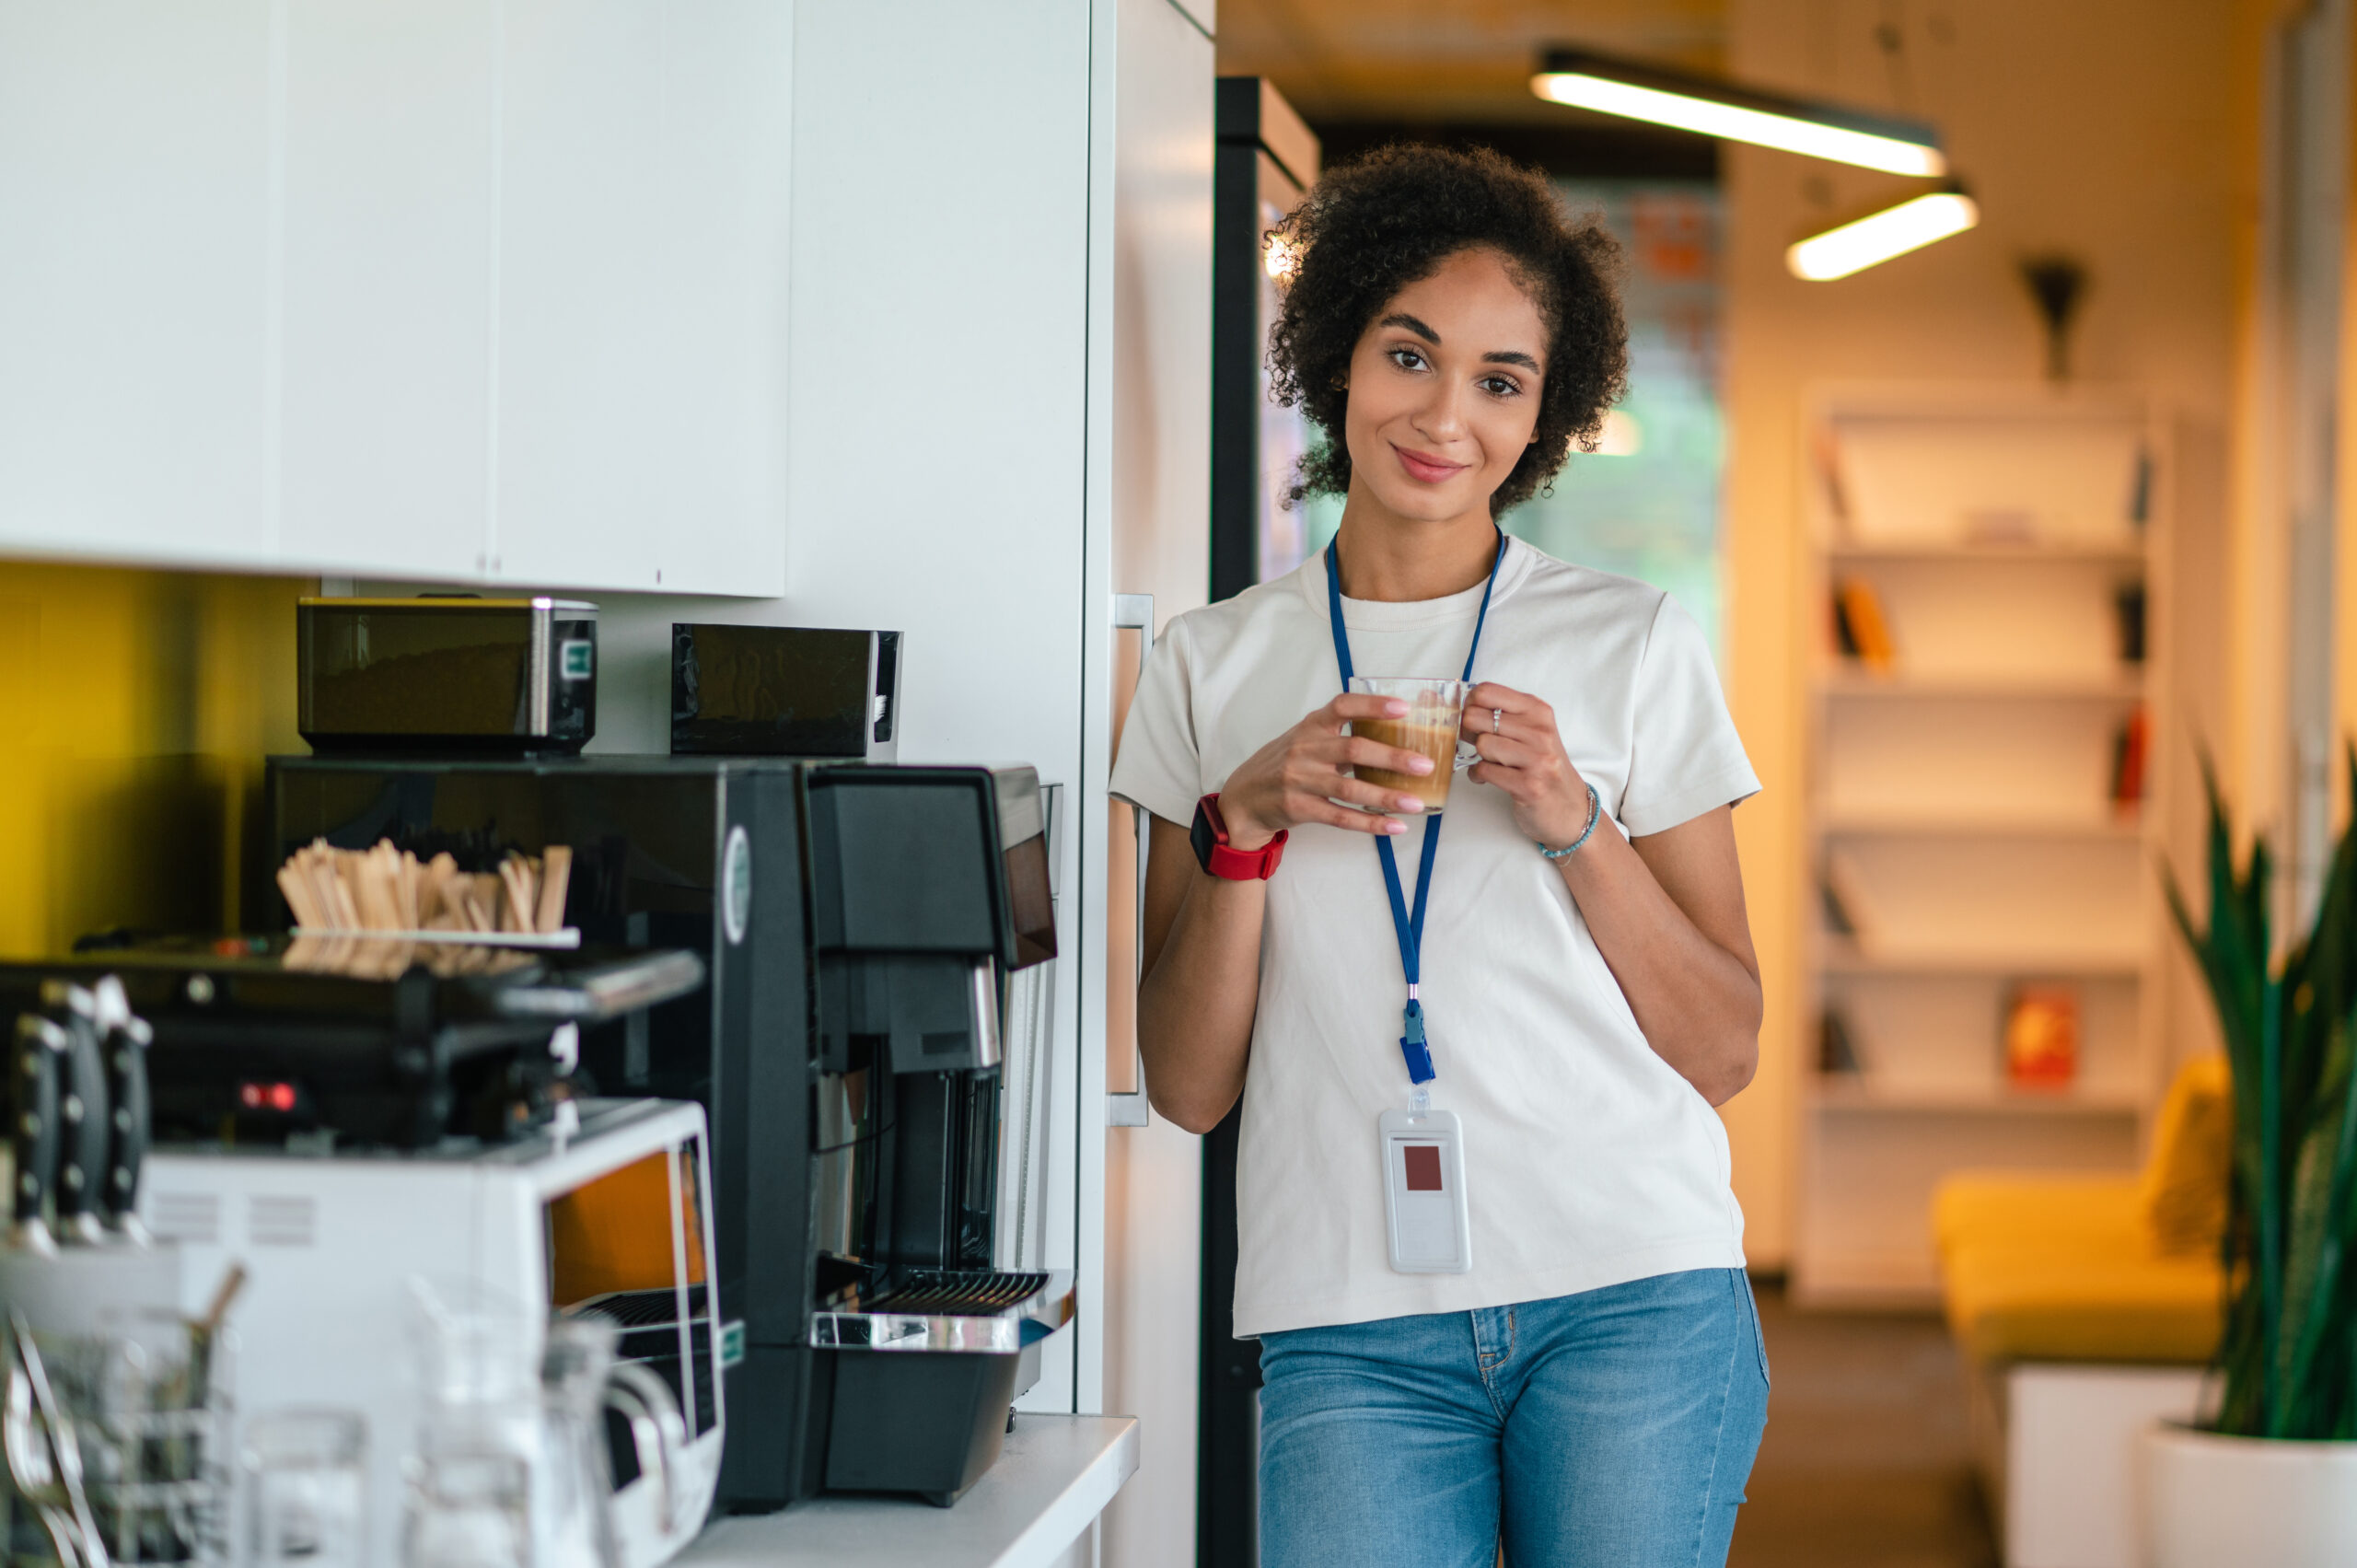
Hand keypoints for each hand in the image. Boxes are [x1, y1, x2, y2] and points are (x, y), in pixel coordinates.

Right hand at [1216, 694, 1441, 846]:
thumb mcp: (1305, 740)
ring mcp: (1300, 780)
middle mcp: (1305, 749)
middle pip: (1354, 750)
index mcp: (1311, 726)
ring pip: (1351, 789)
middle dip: (1393, 758)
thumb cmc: (1283, 765)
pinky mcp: (1299, 808)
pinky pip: (1341, 818)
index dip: (1373, 705)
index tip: (1404, 709)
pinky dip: (1370, 823)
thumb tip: (1393, 735)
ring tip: (1416, 802)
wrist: (1243, 799)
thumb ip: (1338, 735)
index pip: (1343, 706)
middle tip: (1425, 765)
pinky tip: (1394, 826)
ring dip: (1387, 797)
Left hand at [1463, 682, 1596, 848]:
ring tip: (1489, 763)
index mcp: (1538, 712)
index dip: (1469, 706)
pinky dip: (1478, 775)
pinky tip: (1488, 778)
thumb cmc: (1545, 768)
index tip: (1473, 719)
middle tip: (1477, 744)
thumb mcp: (1532, 732)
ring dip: (1478, 756)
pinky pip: (1484, 770)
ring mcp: (1537, 759)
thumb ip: (1505, 715)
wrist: (1570, 808)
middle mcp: (1540, 732)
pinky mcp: (1529, 785)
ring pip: (1482, 744)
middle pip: (1476, 718)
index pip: (1486, 692)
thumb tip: (1465, 705)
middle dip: (1469, 733)